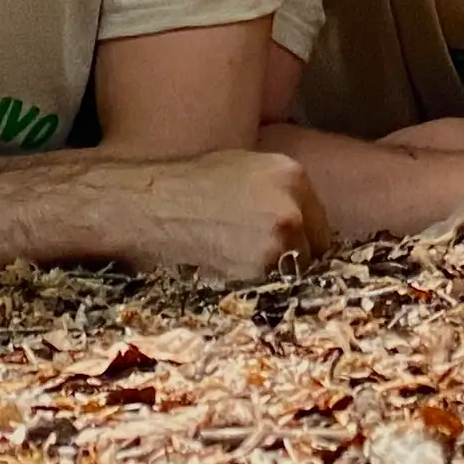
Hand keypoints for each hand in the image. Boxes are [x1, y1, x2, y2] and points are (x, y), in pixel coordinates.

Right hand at [127, 151, 328, 281]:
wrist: (144, 206)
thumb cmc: (183, 186)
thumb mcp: (240, 169)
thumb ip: (276, 192)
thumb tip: (296, 221)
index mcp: (291, 175)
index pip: (319, 223)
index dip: (302, 240)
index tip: (286, 253)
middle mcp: (293, 207)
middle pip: (313, 250)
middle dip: (292, 261)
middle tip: (261, 268)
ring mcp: (278, 242)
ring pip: (294, 276)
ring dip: (275, 281)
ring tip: (239, 275)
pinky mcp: (259, 273)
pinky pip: (271, 293)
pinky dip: (256, 294)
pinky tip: (230, 282)